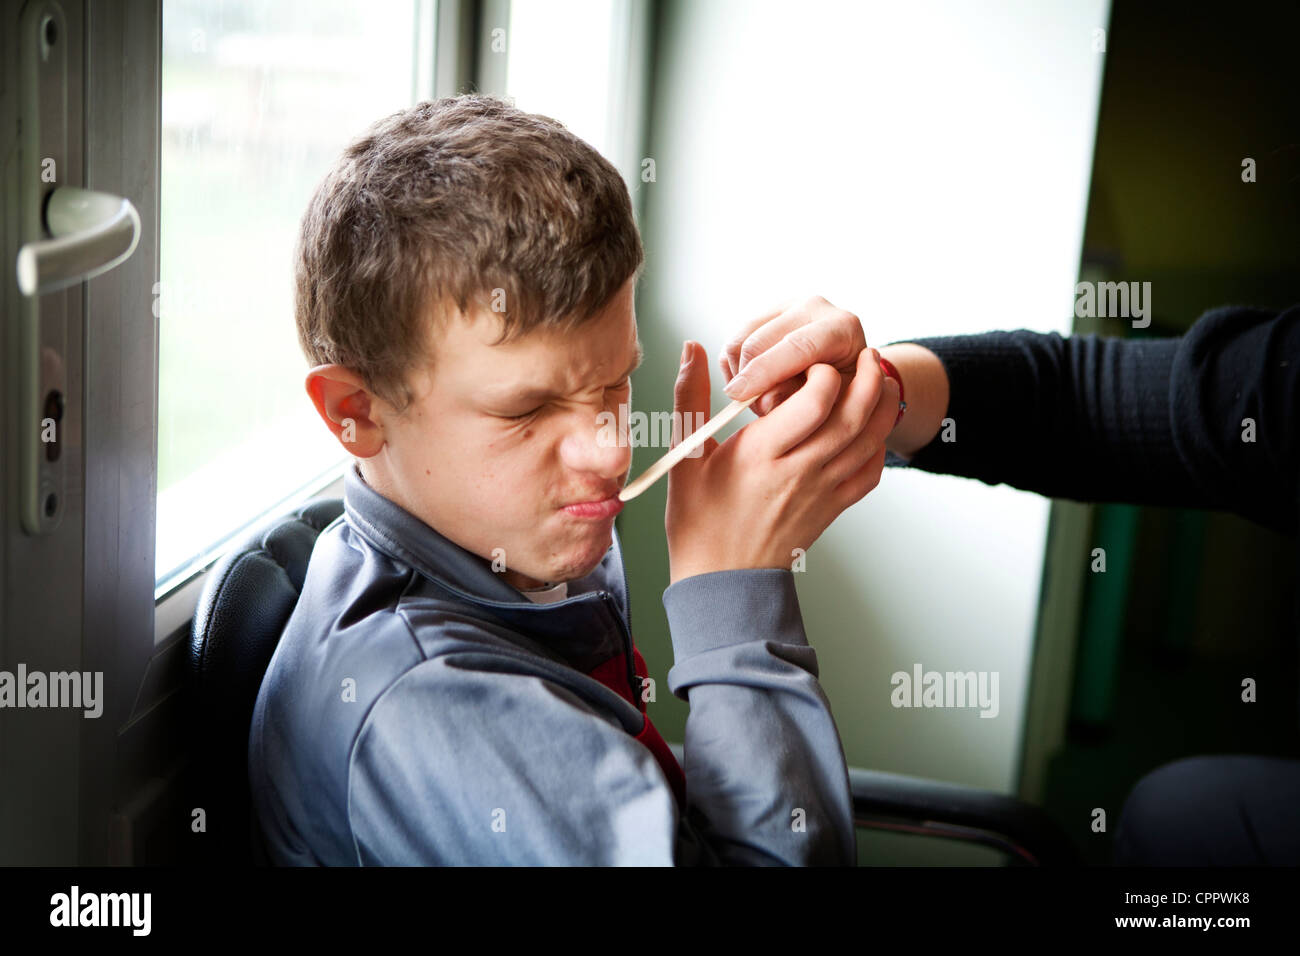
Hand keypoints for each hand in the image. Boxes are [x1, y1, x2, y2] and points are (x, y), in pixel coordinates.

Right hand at [665, 340, 898, 584]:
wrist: (722, 581)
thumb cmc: (698, 519)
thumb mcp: (685, 457)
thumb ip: (690, 398)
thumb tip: (691, 348)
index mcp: (761, 455)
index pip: (814, 402)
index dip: (823, 373)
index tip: (812, 361)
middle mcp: (798, 472)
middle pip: (851, 417)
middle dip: (866, 379)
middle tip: (865, 353)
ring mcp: (821, 493)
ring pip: (868, 442)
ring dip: (881, 407)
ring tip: (879, 380)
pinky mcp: (832, 510)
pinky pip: (869, 474)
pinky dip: (879, 447)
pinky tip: (872, 429)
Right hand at [719, 295, 869, 417]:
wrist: (845, 375)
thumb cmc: (844, 394)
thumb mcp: (834, 405)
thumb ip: (803, 403)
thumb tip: (762, 401)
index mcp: (843, 328)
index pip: (797, 346)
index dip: (765, 371)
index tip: (739, 396)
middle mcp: (815, 307)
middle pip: (760, 341)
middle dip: (746, 379)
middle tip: (752, 408)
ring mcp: (789, 306)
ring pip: (741, 340)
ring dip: (738, 375)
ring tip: (756, 398)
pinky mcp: (768, 313)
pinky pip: (734, 341)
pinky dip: (734, 368)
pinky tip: (751, 385)